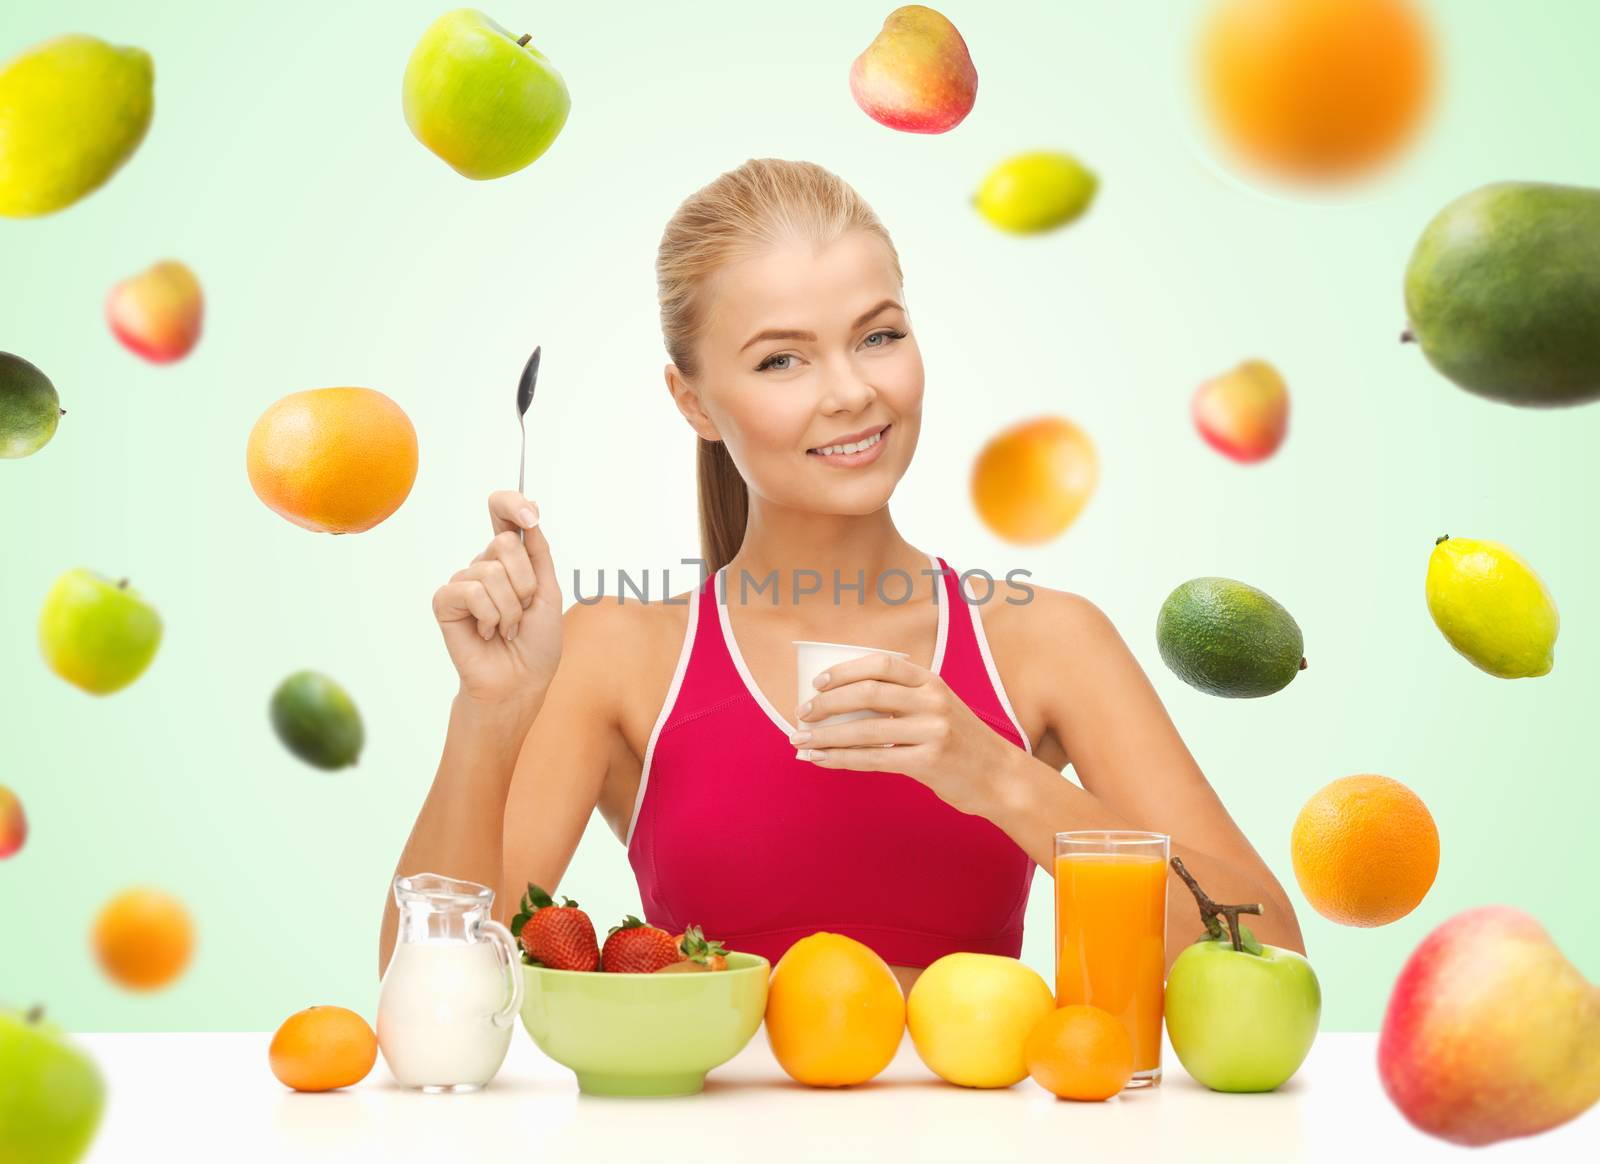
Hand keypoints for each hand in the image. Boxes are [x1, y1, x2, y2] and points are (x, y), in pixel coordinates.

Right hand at [432, 491, 562, 707]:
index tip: (531, 514)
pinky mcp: (445, 601)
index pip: (503, 513)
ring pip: (492, 572)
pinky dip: (491, 617)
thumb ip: (538, 551)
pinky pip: (472, 591)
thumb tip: (530, 507)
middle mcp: (484, 564)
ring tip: (507, 629)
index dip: (512, 503)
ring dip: (511, 609)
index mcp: (510, 559)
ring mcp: (463, 581)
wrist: (520, 681)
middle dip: (526, 583)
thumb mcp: (548, 592)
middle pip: (505, 543)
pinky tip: (487, 633)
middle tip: (524, 610)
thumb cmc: (536, 642)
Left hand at [788, 652, 1015, 816]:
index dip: (845, 671)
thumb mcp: (938, 707)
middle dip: (827, 704)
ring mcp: (932, 732)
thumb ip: (902, 700)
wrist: (1000, 777)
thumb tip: (841, 703)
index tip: (817, 683)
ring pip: (865, 730)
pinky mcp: (928, 762)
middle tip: (801, 714)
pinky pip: (873, 760)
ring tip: (800, 742)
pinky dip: (841, 759)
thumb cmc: (960, 741)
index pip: (881, 664)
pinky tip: (822, 760)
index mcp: (931, 681)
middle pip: (868, 694)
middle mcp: (932, 702)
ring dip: (826, 736)